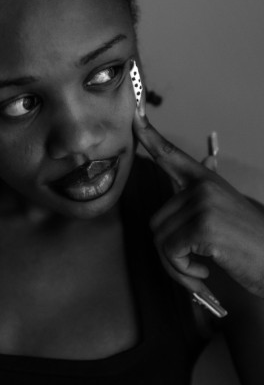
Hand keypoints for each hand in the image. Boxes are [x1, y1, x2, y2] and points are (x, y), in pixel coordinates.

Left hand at [133, 109, 263, 298]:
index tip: (134, 113)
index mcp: (205, 180)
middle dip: (170, 251)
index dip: (149, 135)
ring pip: (160, 239)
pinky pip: (171, 253)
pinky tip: (205, 272)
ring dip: (176, 265)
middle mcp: (202, 186)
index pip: (170, 154)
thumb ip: (201, 196)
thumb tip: (201, 167)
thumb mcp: (226, 209)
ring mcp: (202, 203)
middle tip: (192, 263)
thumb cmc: (250, 243)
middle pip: (156, 221)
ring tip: (201, 269)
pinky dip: (184, 271)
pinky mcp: (203, 226)